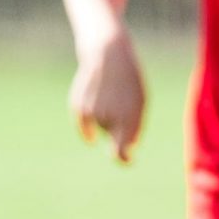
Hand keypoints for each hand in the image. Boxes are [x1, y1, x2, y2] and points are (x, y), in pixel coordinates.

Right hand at [70, 32, 145, 161]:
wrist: (109, 57)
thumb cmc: (129, 82)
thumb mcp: (140, 103)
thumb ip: (134, 127)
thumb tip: (126, 149)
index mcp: (129, 118)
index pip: (120, 150)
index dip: (123, 159)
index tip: (127, 160)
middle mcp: (109, 117)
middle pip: (113, 139)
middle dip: (118, 136)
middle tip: (123, 115)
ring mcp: (92, 112)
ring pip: (101, 129)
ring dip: (106, 121)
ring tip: (112, 99)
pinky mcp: (78, 107)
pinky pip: (84, 126)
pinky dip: (88, 129)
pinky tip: (92, 133)